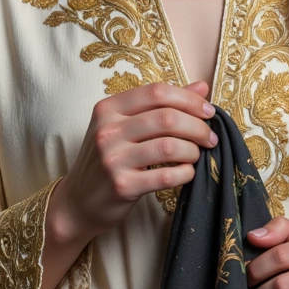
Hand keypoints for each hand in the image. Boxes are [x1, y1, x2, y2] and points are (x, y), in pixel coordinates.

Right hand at [47, 80, 216, 251]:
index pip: (156, 92)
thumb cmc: (109, 159)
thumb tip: (202, 86)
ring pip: (169, 146)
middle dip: (198, 127)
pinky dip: (185, 173)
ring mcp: (112, 159)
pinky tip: (187, 172)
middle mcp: (107, 130)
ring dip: (193, 150)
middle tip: (210, 137)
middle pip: (167, 118)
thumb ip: (162, 105)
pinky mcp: (122, 186)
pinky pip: (165, 176)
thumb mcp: (126, 126)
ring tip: (197, 155)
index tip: (208, 112)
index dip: (189, 100)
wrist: (79, 201)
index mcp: (108, 108)